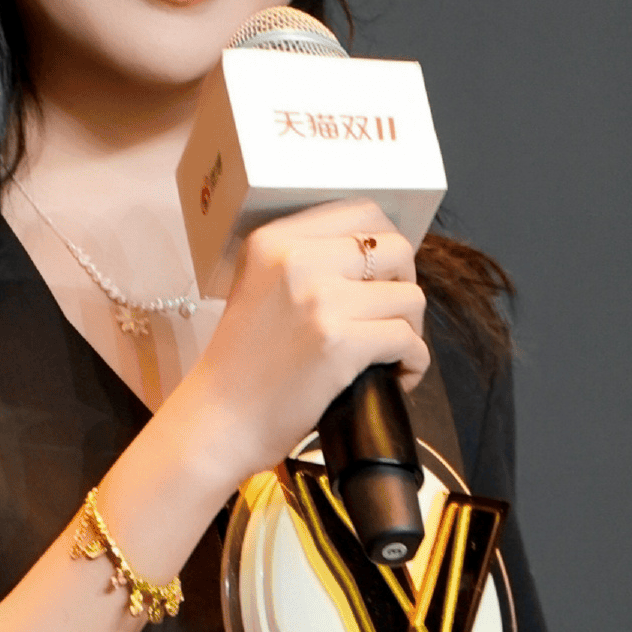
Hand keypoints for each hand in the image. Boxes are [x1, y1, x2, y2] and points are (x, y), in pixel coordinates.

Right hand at [172, 199, 429, 490]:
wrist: (218, 420)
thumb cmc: (243, 362)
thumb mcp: (258, 286)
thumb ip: (305, 261)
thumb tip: (378, 254)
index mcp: (274, 239)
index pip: (362, 211)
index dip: (386, 245)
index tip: (382, 278)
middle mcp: (295, 259)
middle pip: (396, 248)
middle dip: (404, 285)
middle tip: (388, 318)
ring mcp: (319, 300)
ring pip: (410, 297)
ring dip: (411, 330)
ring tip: (389, 354)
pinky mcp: (340, 343)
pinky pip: (408, 340)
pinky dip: (413, 363)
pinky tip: (393, 378)